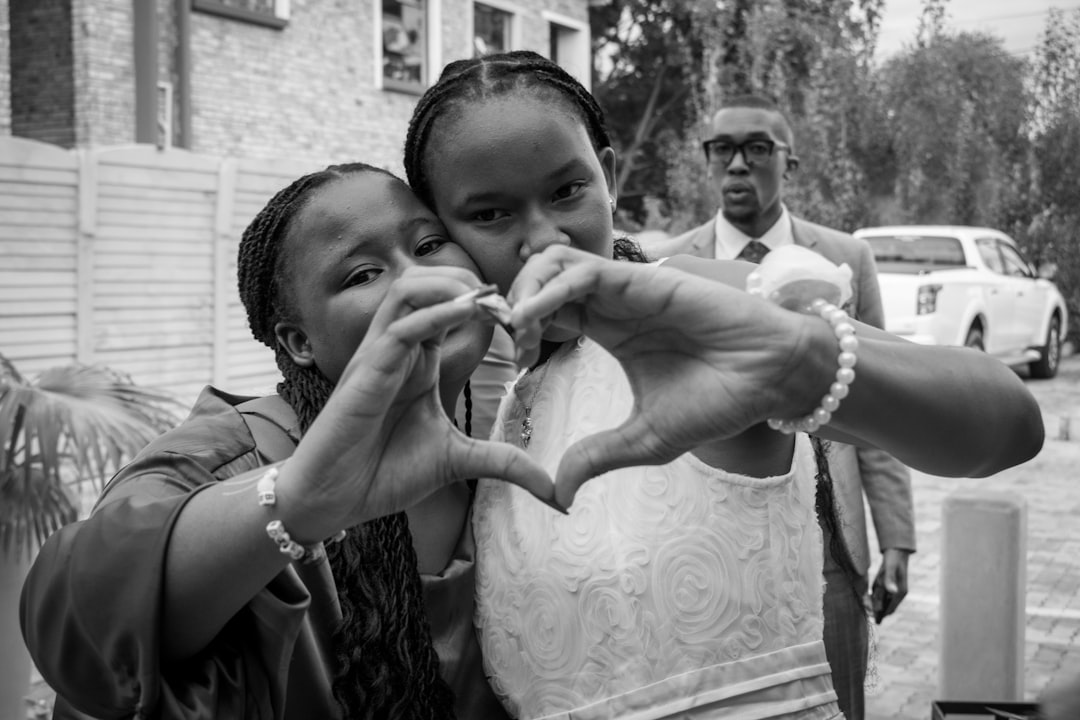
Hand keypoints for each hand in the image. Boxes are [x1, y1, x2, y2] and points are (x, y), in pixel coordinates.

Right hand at [278, 267, 556, 540]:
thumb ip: (504, 462)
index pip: (448, 305)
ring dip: (452, 287)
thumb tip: (555, 489)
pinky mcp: (365, 372)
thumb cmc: (384, 472)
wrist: (334, 499)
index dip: (487, 303)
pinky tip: (468, 313)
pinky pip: (399, 328)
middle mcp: (397, 347)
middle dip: (472, 283)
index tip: (525, 320)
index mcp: (417, 358)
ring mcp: (379, 355)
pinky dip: (434, 314)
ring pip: (409, 290)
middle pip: (427, 281)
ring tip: (492, 302)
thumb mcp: (458, 461)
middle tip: (513, 305)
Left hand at [507, 246, 824, 505]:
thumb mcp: (646, 439)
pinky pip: (583, 271)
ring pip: (553, 263)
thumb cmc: (720, 400)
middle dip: (512, 305)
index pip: (547, 310)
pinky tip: (533, 321)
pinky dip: (548, 291)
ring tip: (520, 331)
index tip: (516, 366)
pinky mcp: (644, 280)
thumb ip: (598, 457)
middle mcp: (613, 303)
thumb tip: (558, 494)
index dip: (522, 329)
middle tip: (513, 345)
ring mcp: (627, 288)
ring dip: (524, 291)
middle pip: (540, 277)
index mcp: (608, 329)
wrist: (772, 379)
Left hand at [871, 547, 910, 622]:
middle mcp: (897, 593)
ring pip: (883, 601)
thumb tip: (892, 592)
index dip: (882, 615)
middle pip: (887, 607)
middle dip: (878, 612)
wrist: (896, 550)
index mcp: (900, 592)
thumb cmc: (893, 559)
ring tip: (867, 612)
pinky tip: (867, 600)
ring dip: (875, 606)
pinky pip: (880, 594)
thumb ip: (890, 579)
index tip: (873, 621)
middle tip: (868, 618)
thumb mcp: (890, 568)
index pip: (891, 608)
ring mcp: (893, 589)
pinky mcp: (888, 585)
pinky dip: (875, 598)